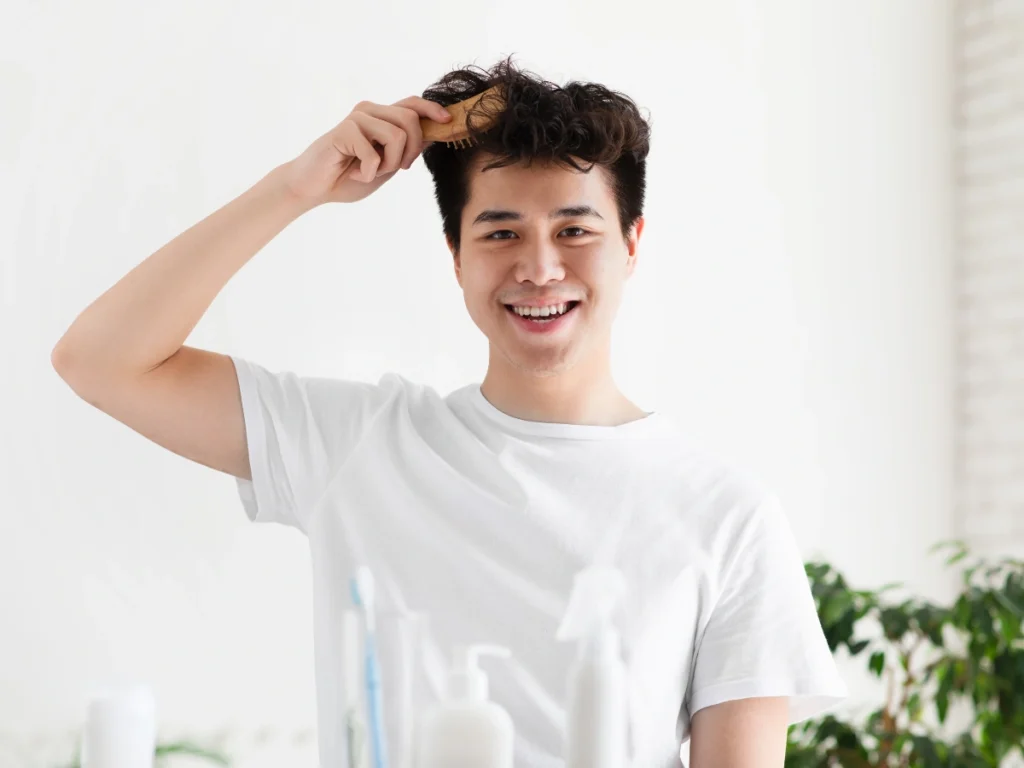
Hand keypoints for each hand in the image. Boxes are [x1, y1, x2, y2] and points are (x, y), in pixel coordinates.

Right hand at [282, 96, 451, 205]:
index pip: (412, 103)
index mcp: (381, 117)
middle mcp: (370, 111)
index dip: (432, 109)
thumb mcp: (387, 165)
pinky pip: (374, 154)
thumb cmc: (349, 176)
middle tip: (394, 168)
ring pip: (396, 136)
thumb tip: (435, 134)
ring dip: (388, 164)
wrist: (315, 188)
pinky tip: (354, 172)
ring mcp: (356, 119)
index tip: (448, 121)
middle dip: (410, 151)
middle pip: (410, 120)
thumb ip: (406, 149)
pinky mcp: (343, 130)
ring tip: (369, 171)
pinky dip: (368, 173)